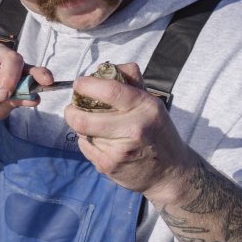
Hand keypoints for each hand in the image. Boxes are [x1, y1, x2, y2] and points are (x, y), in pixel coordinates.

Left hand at [63, 62, 196, 199]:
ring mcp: (120, 149)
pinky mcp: (108, 165)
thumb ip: (129, 81)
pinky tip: (104, 143)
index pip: (108, 91)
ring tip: (96, 126)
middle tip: (75, 108)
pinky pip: (85, 146)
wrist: (169, 173)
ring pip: (82, 131)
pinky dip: (88, 142)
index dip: (86, 86)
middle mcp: (134, 128)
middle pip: (82, 118)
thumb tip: (102, 68)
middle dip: (72, 111)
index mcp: (146, 107)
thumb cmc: (157, 132)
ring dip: (82, 126)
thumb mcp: (151, 102)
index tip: (79, 84)